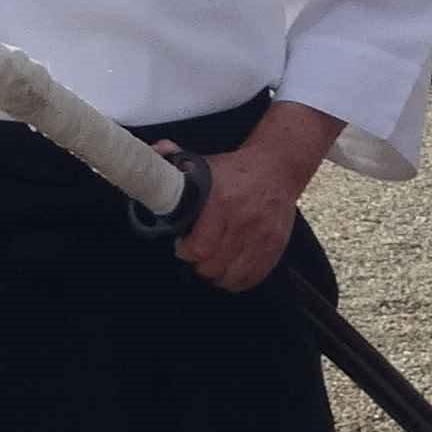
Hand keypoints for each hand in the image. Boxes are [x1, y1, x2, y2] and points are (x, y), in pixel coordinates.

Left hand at [161, 105, 340, 293]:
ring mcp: (262, 236)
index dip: (185, 252)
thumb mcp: (205, 163)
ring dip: (218, 275)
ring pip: (232, 276)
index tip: (182, 247)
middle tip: (197, 256)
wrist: (279, 167)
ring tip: (213, 265)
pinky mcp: (275, 245)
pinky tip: (231, 270)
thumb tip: (153, 151)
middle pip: (214, 266)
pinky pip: (253, 277)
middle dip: (200, 265)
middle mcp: (243, 222)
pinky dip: (238, 280)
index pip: (199, 247)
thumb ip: (174, 159)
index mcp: (222, 203)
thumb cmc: (236, 169)